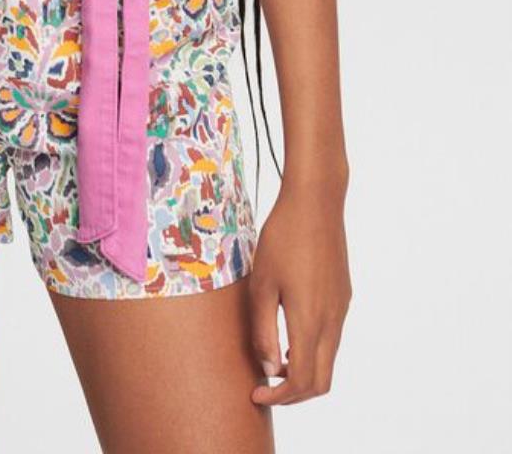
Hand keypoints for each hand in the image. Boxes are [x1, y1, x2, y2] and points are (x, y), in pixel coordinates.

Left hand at [248, 175, 351, 407]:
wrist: (316, 202)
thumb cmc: (282, 238)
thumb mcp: (262, 284)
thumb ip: (264, 330)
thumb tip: (269, 368)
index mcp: (311, 321)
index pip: (303, 382)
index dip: (279, 397)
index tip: (256, 394)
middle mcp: (332, 321)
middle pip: (322, 381)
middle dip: (294, 393)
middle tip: (266, 386)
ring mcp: (341, 309)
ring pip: (328, 359)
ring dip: (303, 370)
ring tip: (273, 358)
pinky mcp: (343, 296)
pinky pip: (332, 337)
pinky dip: (313, 349)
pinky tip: (289, 331)